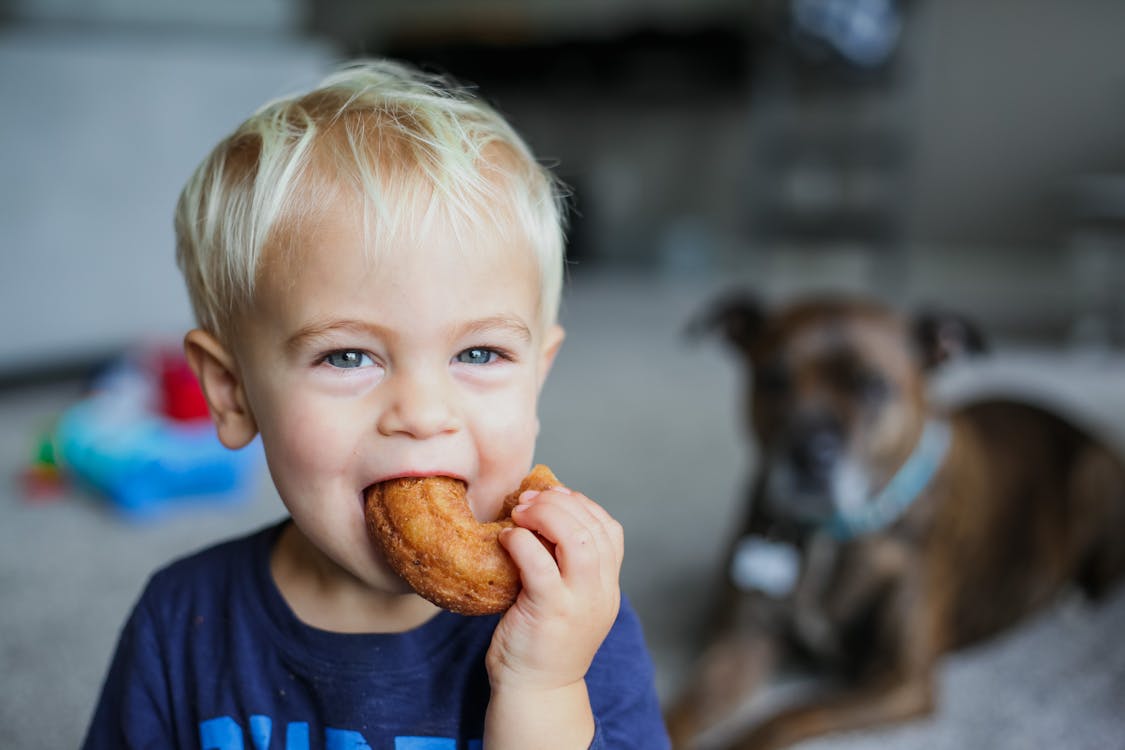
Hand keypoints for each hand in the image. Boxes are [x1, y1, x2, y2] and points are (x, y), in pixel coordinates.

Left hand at [483, 484, 623, 747]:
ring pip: (578, 540)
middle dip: (560, 503)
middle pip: (595, 528)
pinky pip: (540, 564)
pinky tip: (507, 538)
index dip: (582, 504)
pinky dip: (523, 542)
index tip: (553, 495)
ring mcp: (579, 603)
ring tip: (520, 511)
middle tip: (528, 498)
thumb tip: (541, 513)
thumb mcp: (568, 598)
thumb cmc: (542, 640)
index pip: (611, 529)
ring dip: (546, 515)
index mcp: (608, 587)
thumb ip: (565, 564)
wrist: (536, 691)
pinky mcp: (550, 612)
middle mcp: (602, 593)